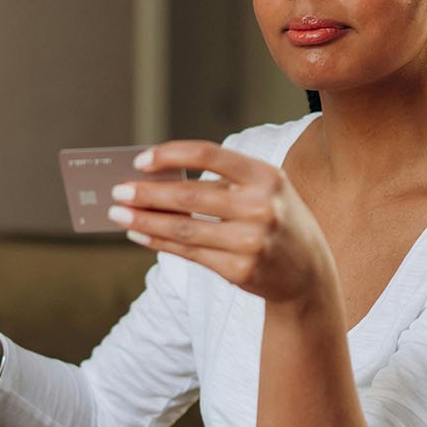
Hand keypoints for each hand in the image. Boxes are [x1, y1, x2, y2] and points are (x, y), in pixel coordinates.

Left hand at [107, 141, 337, 310]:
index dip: (171, 154)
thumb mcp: (263, 190)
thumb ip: (221, 182)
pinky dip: (159, 243)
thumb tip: (157, 180)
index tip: (140, 161)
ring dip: (145, 221)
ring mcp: (251, 241)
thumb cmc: (276, 219)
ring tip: (119, 215)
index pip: (209, 154)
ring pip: (184, 229)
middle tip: (117, 192)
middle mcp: (261, 207)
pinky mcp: (240, 270)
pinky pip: (189, 254)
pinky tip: (140, 235)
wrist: (308, 272)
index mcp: (266, 175)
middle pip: (190, 195)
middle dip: (147, 194)